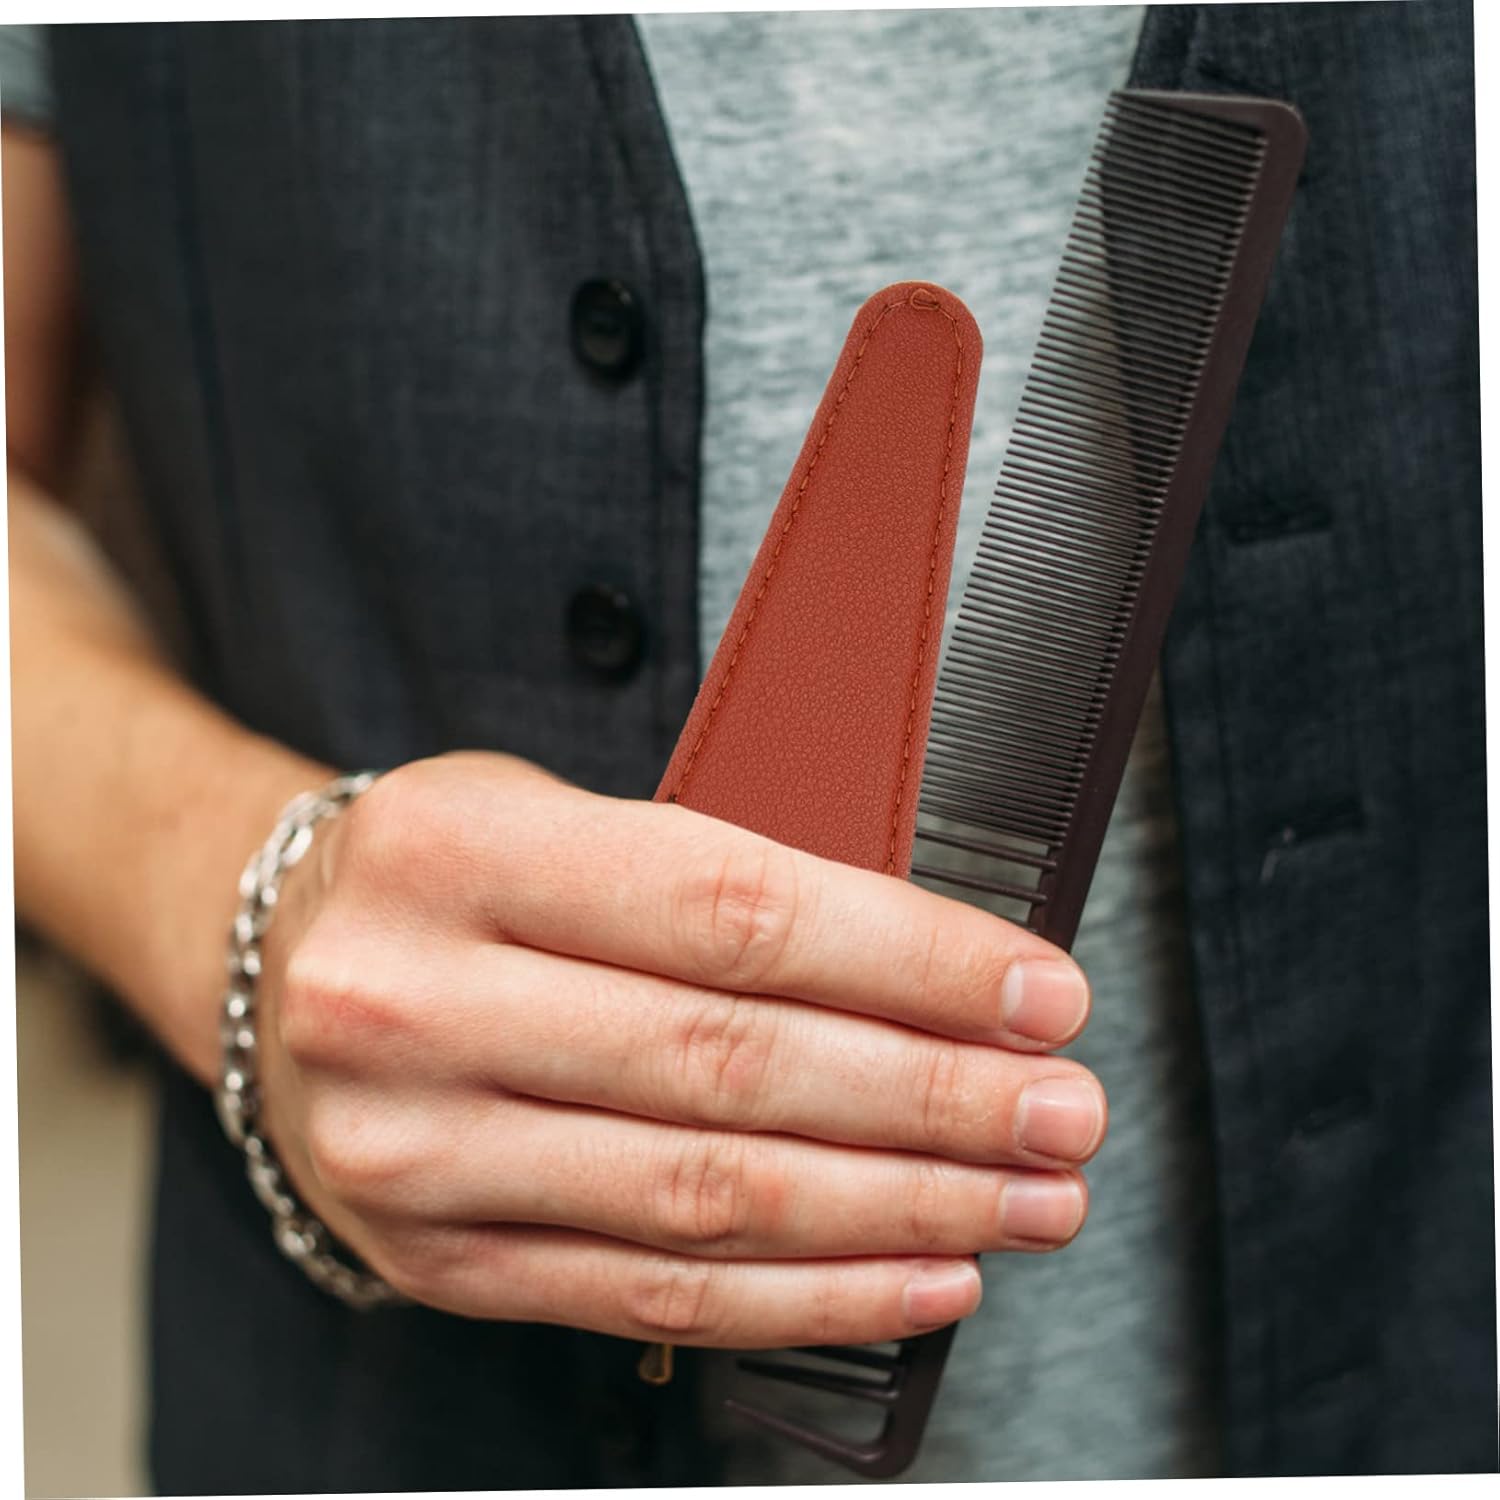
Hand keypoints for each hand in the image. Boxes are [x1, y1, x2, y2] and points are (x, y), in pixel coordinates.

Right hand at [255, 751, 1105, 1347]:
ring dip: (899, 1209)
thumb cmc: (452, 872)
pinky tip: (918, 1270)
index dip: (907, 962)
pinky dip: (809, 1293)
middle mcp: (414, 1008)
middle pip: (731, 1068)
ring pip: (708, 1199)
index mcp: (457, 854)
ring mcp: (417, 1155)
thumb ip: (720, 882)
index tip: (1034, 993)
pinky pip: (654, 1295)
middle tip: (1061, 1112)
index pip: (728, 913)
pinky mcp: (438, 1263)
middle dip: (932, 1101)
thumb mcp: (558, 815)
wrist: (285, 966)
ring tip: (1023, 1198)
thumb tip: (931, 968)